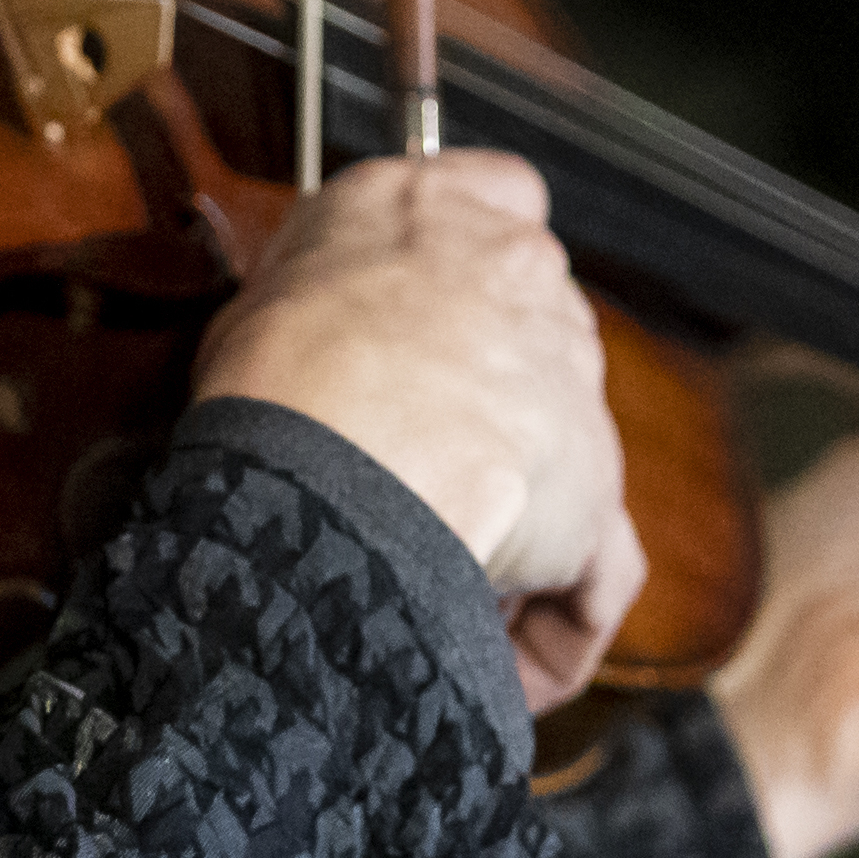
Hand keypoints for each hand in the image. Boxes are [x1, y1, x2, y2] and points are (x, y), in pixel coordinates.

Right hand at [194, 150, 645, 696]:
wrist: (332, 465)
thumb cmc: (273, 382)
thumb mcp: (261, 296)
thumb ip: (317, 292)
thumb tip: (309, 325)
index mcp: (429, 209)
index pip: (499, 194)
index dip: (478, 257)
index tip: (441, 305)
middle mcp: (518, 274)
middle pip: (531, 336)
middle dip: (482, 410)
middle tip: (405, 476)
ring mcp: (572, 377)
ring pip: (557, 452)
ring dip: (511, 517)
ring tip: (439, 592)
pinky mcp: (597, 484)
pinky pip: (595, 570)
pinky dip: (557, 622)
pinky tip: (507, 663)